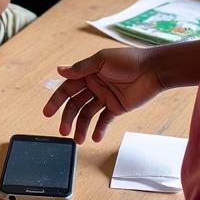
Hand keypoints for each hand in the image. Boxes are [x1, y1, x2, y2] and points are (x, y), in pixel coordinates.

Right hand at [43, 47, 163, 142]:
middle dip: (68, 118)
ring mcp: (104, 97)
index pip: (67, 89)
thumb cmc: (128, 60)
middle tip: (63, 131)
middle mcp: (93, 86)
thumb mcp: (101, 61)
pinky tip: (95, 138)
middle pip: (76, 104)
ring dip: (82, 127)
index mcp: (87, 73)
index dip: (57, 101)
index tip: (47, 113)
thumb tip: (59, 70)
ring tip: (78, 140)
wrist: (153, 70)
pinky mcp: (116, 107)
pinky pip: (104, 120)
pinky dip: (99, 129)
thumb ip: (81, 68)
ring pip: (88, 114)